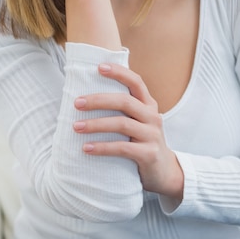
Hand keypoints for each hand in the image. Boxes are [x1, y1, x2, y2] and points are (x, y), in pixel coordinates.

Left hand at [73, 63, 183, 201]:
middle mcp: (153, 116)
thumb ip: (123, 109)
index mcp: (148, 105)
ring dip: (96, 125)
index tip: (99, 67)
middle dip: (98, 100)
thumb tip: (88, 96)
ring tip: (76, 127)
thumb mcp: (138, 122)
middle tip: (76, 103)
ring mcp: (152, 135)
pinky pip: (122, 148)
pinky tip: (86, 148)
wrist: (164, 171)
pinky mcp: (149, 154)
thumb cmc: (142, 142)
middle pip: (125, 102)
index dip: (119, 72)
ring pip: (122, 124)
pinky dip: (102, 147)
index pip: (136, 82)